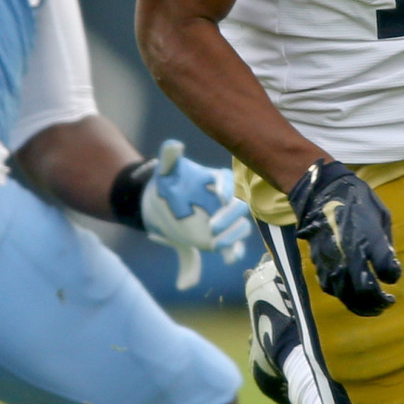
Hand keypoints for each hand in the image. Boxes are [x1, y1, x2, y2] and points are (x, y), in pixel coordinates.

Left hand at [137, 138, 250, 290]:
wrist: (163, 205)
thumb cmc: (167, 183)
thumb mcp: (165, 170)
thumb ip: (169, 157)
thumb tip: (174, 144)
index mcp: (214, 180)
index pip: (228, 180)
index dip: (226, 187)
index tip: (220, 197)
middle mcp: (224, 200)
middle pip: (238, 206)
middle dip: (228, 217)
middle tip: (211, 227)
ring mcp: (225, 219)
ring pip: (241, 227)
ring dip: (233, 236)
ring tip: (215, 246)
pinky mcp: (221, 237)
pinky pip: (234, 246)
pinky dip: (234, 252)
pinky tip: (229, 258)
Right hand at [286, 159, 397, 315]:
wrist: (320, 192)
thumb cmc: (355, 199)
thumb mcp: (381, 214)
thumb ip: (386, 242)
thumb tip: (389, 263)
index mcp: (369, 239)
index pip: (387, 271)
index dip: (393, 276)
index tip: (393, 275)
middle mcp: (351, 255)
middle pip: (366, 292)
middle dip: (378, 302)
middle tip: (387, 303)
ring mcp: (333, 261)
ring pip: (347, 295)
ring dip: (362, 306)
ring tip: (372, 307)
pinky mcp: (319, 263)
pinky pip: (331, 288)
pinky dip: (343, 296)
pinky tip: (350, 295)